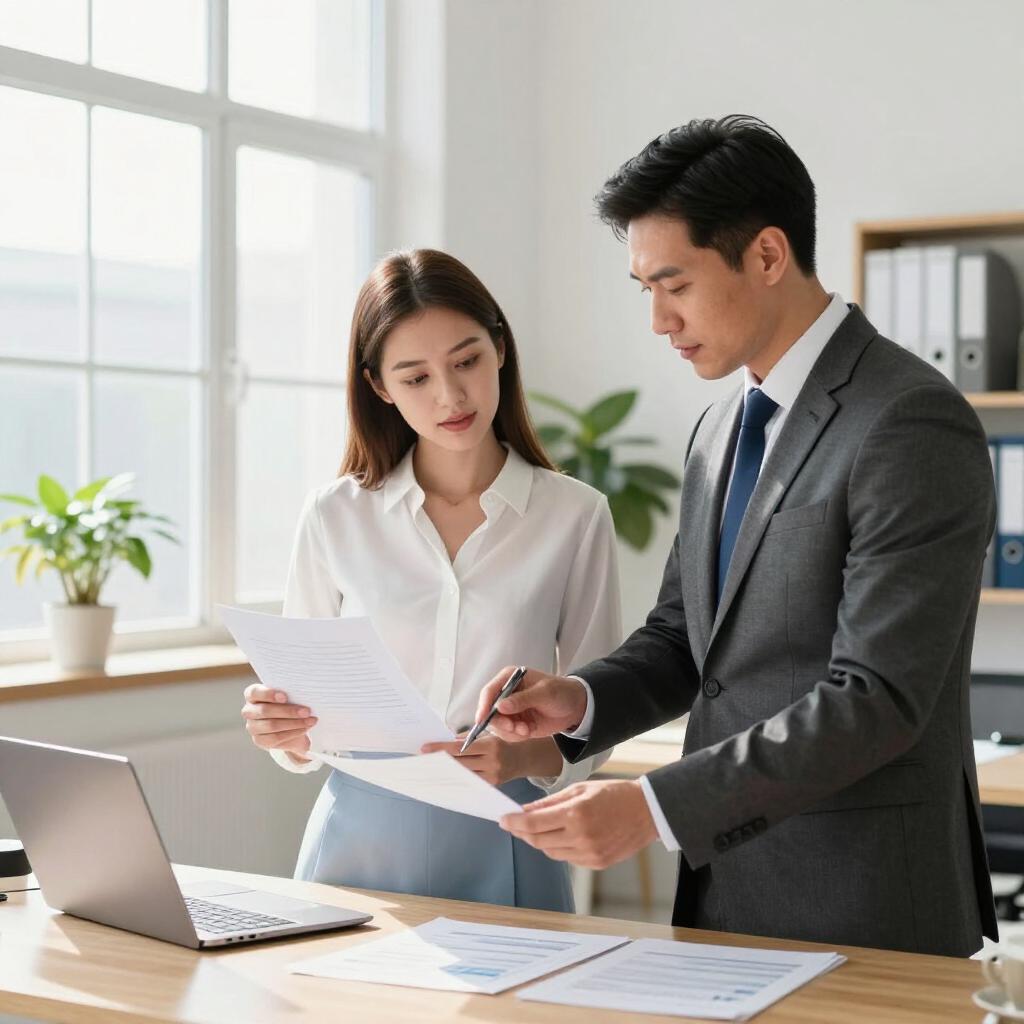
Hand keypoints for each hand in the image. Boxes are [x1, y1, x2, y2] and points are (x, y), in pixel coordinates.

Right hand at [241, 683, 317, 758]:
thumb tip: (304, 693)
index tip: (285, 696)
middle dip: (288, 711)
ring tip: (310, 720)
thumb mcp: (288, 695)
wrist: (289, 724)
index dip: (268, 694)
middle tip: (307, 711)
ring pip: (272, 725)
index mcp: (252, 695)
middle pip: (265, 711)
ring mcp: (252, 727)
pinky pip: (276, 737)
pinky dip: (293, 733)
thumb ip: (290, 693)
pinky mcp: (260, 740)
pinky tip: (304, 728)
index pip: (254, 692)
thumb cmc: (288, 703)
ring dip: (294, 723)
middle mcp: (249, 711)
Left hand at [420, 732, 525, 786]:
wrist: (523, 759)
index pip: (460, 748)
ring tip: (431, 768)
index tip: (425, 748)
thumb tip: (443, 741)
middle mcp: (492, 762)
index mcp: (491, 745)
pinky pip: (470, 783)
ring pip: (463, 775)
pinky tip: (446, 777)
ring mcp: (492, 777)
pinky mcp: (491, 786)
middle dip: (440, 761)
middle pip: (459, 763)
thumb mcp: (487, 734)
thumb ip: (466, 738)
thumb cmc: (502, 743)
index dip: (441, 748)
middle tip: (422, 759)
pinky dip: (457, 779)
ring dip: (446, 772)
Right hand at [475, 667, 588, 741]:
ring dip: (510, 731)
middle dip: (501, 722)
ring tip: (527, 730)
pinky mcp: (516, 723)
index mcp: (510, 678)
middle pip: (489, 711)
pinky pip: (508, 734)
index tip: (482, 719)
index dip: (484, 705)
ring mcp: (510, 710)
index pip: (490, 691)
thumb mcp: (545, 692)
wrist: (575, 707)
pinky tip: (529, 731)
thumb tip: (501, 706)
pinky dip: (516, 736)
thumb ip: (523, 699)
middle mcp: (506, 694)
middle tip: (515, 728)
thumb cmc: (561, 691)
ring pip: (498, 725)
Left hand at [499, 780, 658, 869]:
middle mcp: (581, 837)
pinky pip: (568, 858)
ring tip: (537, 828)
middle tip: (514, 824)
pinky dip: (559, 848)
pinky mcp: (596, 863)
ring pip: (551, 852)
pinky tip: (561, 836)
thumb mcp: (580, 789)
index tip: (503, 820)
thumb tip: (526, 810)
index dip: (514, 823)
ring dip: (540, 841)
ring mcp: (589, 853)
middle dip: (523, 832)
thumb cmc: (614, 794)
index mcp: (576, 814)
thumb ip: (551, 802)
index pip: (534, 823)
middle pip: (539, 841)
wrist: (647, 811)